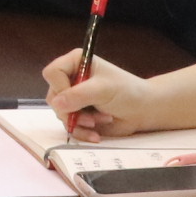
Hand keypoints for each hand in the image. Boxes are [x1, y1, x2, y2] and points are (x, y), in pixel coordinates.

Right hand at [40, 50, 158, 139]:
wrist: (143, 110)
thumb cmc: (128, 92)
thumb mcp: (103, 89)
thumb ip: (79, 95)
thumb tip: (57, 104)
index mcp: (76, 63)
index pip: (53, 72)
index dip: (59, 87)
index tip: (76, 96)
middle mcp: (71, 79)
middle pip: (53, 96)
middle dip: (72, 110)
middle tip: (91, 116)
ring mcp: (73, 98)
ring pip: (60, 114)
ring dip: (81, 121)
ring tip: (102, 119)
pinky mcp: (77, 115)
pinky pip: (69, 126)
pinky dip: (82, 132)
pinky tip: (96, 134)